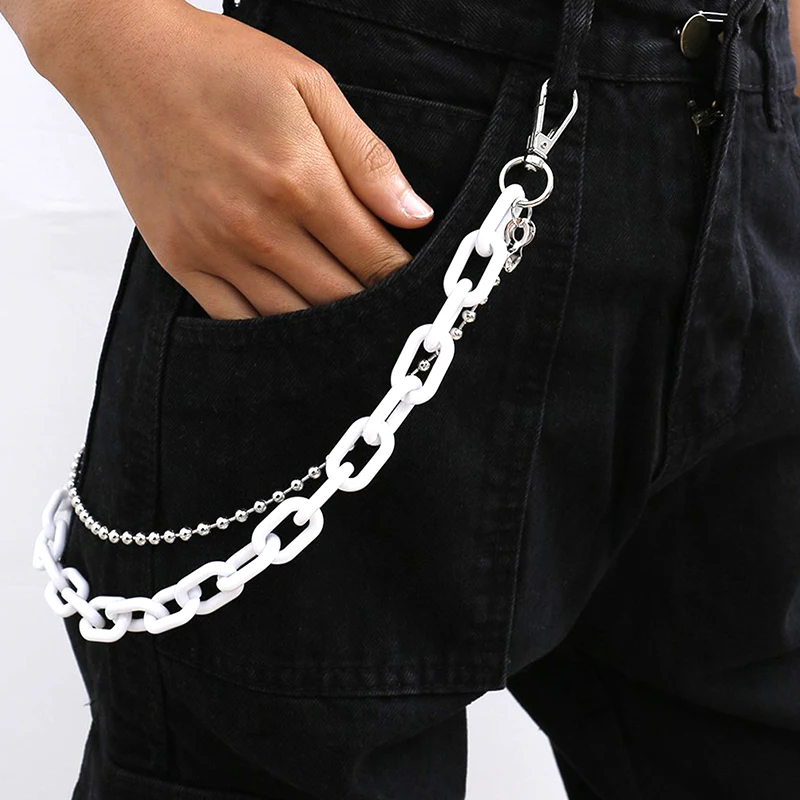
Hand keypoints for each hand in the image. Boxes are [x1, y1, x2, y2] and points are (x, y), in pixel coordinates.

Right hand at [28, 0, 434, 318]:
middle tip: (390, 305)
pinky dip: (272, 328)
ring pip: (293, 317)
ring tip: (348, 314)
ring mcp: (215, 251)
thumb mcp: (311, 88)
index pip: (374, 258)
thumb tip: (416, 216)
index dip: (403, 277)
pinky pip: (236, 321)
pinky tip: (294, 320)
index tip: (417, 283)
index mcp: (300, 181)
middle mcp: (258, 227)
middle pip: (339, 296)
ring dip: (328, 321)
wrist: (124, 59)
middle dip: (373, 303)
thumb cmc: (219, 65)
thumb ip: (368, 160)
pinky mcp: (181, 262)